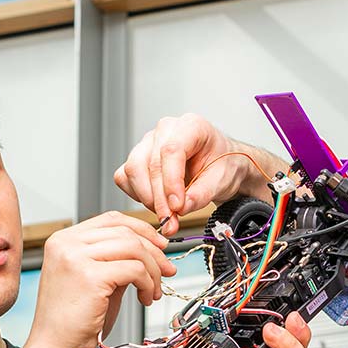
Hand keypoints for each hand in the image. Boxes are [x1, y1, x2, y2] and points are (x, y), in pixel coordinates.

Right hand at [24, 212, 172, 347]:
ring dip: (152, 270)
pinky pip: (135, 269)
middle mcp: (66, 244)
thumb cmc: (72, 321)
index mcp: (63, 240)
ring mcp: (76, 258)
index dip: (141, 229)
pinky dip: (147, 283)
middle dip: (154, 252)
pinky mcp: (90, 276)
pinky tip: (145, 298)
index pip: (111, 219)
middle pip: (125, 232)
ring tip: (153, 291)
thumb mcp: (94, 279)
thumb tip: (151, 250)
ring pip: (134, 248)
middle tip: (166, 271)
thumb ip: (115, 260)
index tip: (159, 245)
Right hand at [114, 114, 261, 233]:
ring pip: (132, 170)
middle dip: (158, 198)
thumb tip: (181, 208)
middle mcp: (165, 130)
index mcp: (191, 126)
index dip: (171, 182)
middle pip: (148, 163)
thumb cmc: (223, 165)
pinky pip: (125, 177)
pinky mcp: (138, 158)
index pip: (171, 150)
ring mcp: (148, 143)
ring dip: (147, 198)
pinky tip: (156, 203)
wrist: (221, 166)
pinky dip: (137, 195)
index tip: (176, 206)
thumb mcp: (222, 180)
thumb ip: (202, 194)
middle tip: (170, 221)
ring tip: (166, 214)